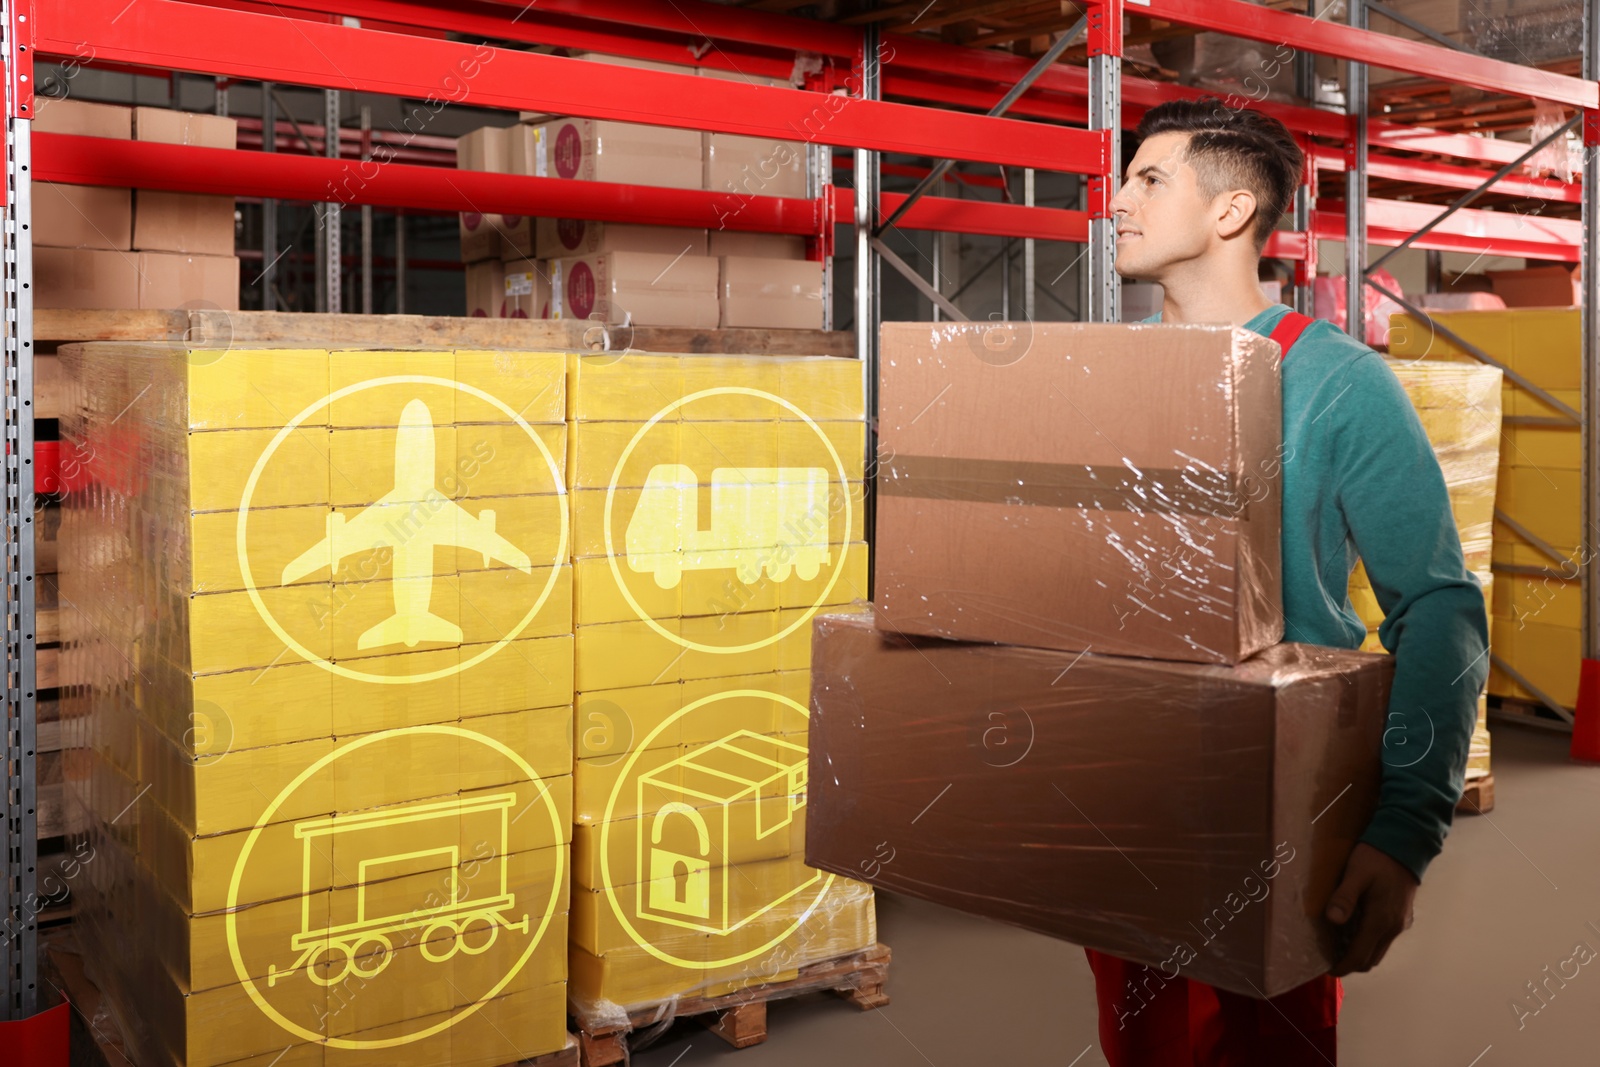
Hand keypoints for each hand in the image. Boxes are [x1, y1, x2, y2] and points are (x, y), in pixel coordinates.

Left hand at [1323, 842, 1418, 975]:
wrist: (1405, 846)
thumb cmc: (1376, 859)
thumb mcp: (1355, 874)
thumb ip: (1344, 898)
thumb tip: (1333, 921)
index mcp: (1380, 921)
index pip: (1359, 956)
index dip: (1342, 966)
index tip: (1326, 969)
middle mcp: (1393, 928)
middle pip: (1370, 959)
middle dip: (1349, 963)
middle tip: (1328, 956)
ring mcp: (1400, 924)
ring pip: (1378, 951)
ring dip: (1360, 954)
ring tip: (1337, 945)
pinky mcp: (1402, 918)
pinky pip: (1384, 940)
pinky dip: (1368, 943)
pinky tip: (1353, 930)